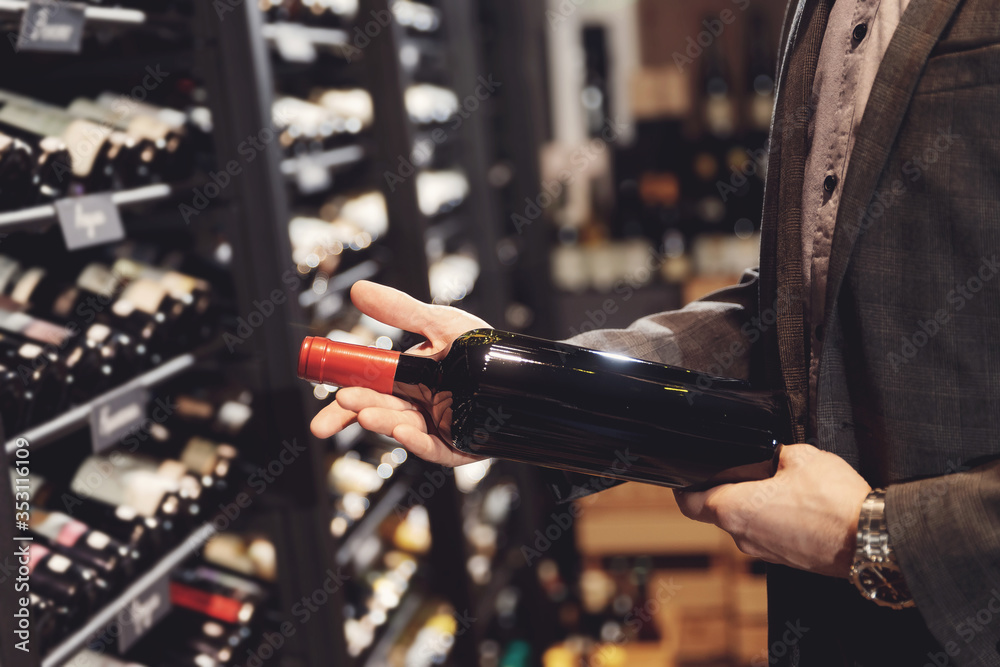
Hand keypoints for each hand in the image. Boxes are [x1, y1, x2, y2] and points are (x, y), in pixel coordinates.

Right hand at [310, 280, 490, 466]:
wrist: (526, 372)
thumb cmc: (481, 348)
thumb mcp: (439, 324)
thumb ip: (400, 311)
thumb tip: (358, 290)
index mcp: (406, 382)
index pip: (367, 393)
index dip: (344, 401)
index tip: (330, 396)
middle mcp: (417, 408)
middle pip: (380, 411)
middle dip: (359, 409)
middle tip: (345, 402)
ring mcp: (437, 429)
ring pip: (404, 429)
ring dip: (385, 423)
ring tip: (371, 416)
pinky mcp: (458, 448)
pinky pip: (434, 449)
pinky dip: (418, 443)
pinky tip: (406, 433)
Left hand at [674, 444, 870, 576]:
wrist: (872, 540)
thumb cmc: (836, 502)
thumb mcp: (800, 456)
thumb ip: (774, 452)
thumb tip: (772, 454)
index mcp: (735, 509)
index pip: (690, 503)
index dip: (684, 487)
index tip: (686, 477)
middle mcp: (744, 536)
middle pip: (717, 512)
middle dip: (724, 491)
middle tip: (742, 471)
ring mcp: (764, 552)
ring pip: (744, 524)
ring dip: (752, 506)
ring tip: (777, 486)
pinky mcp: (785, 560)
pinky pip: (767, 535)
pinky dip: (773, 520)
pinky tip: (795, 505)